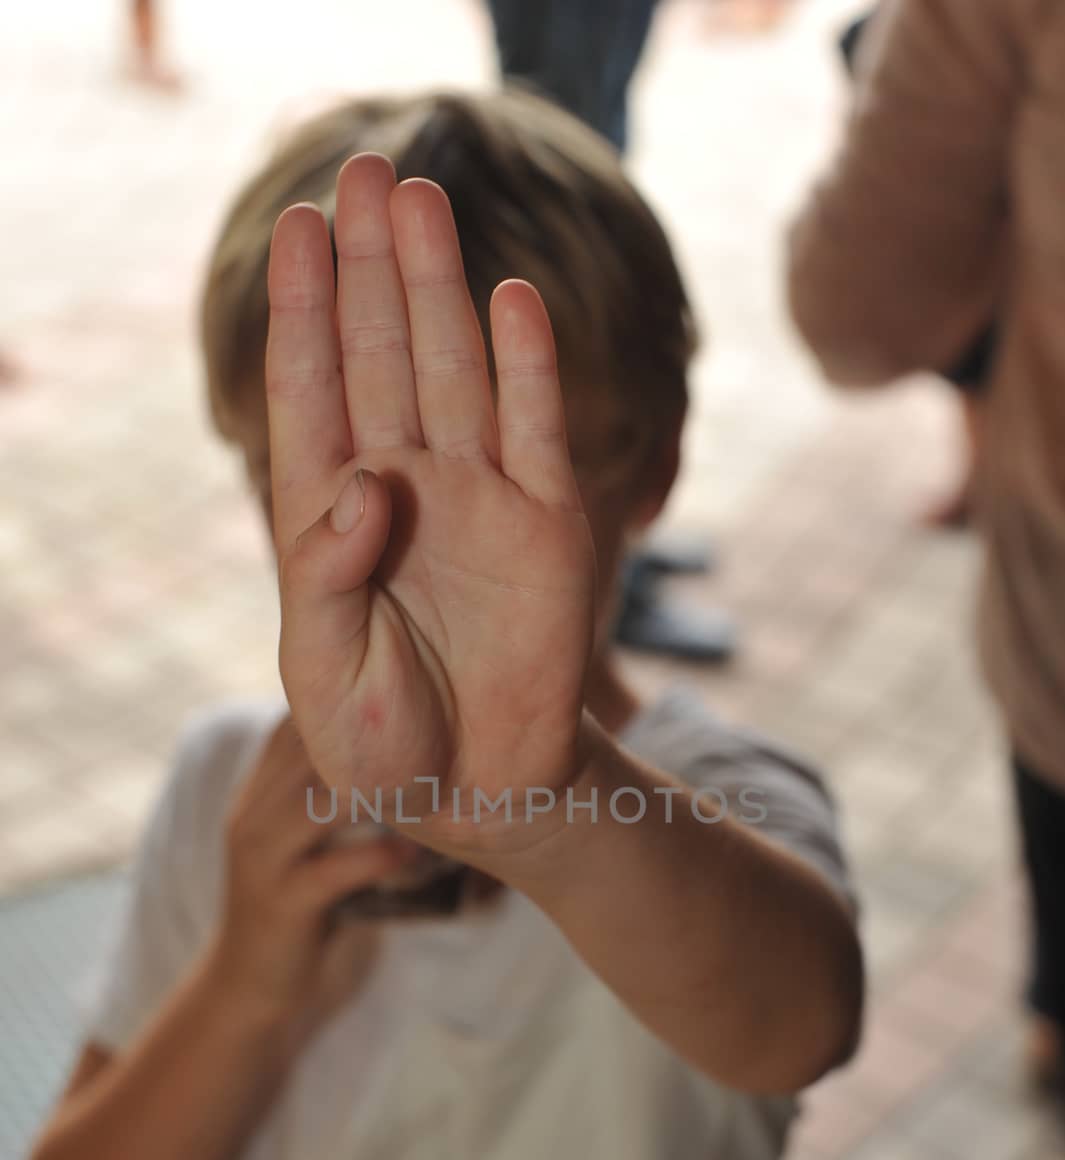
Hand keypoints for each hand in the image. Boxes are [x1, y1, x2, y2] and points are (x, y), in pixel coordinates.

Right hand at [208, 716, 416, 1029]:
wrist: (248, 982)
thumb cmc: (295, 901)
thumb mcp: (302, 839)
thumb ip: (331, 794)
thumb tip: (398, 750)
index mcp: (258, 794)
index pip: (292, 726)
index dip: (343, 702)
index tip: (406, 690)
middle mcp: (253, 815)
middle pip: (308, 753)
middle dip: (372, 738)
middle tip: (439, 726)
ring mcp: (263, 859)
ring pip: (320, 804)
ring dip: (383, 791)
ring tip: (438, 781)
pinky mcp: (282, 903)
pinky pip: (336, 869)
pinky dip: (382, 856)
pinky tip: (421, 851)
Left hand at [266, 154, 596, 859]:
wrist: (480, 793)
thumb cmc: (383, 743)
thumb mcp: (325, 675)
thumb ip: (327, 578)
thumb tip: (365, 481)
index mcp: (330, 521)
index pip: (312, 395)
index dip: (304, 312)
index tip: (297, 229)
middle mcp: (404, 490)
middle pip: (382, 357)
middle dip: (371, 268)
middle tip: (365, 173)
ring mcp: (479, 500)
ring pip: (454, 371)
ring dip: (439, 288)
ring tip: (421, 198)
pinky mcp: (548, 526)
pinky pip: (536, 431)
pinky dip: (526, 369)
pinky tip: (510, 300)